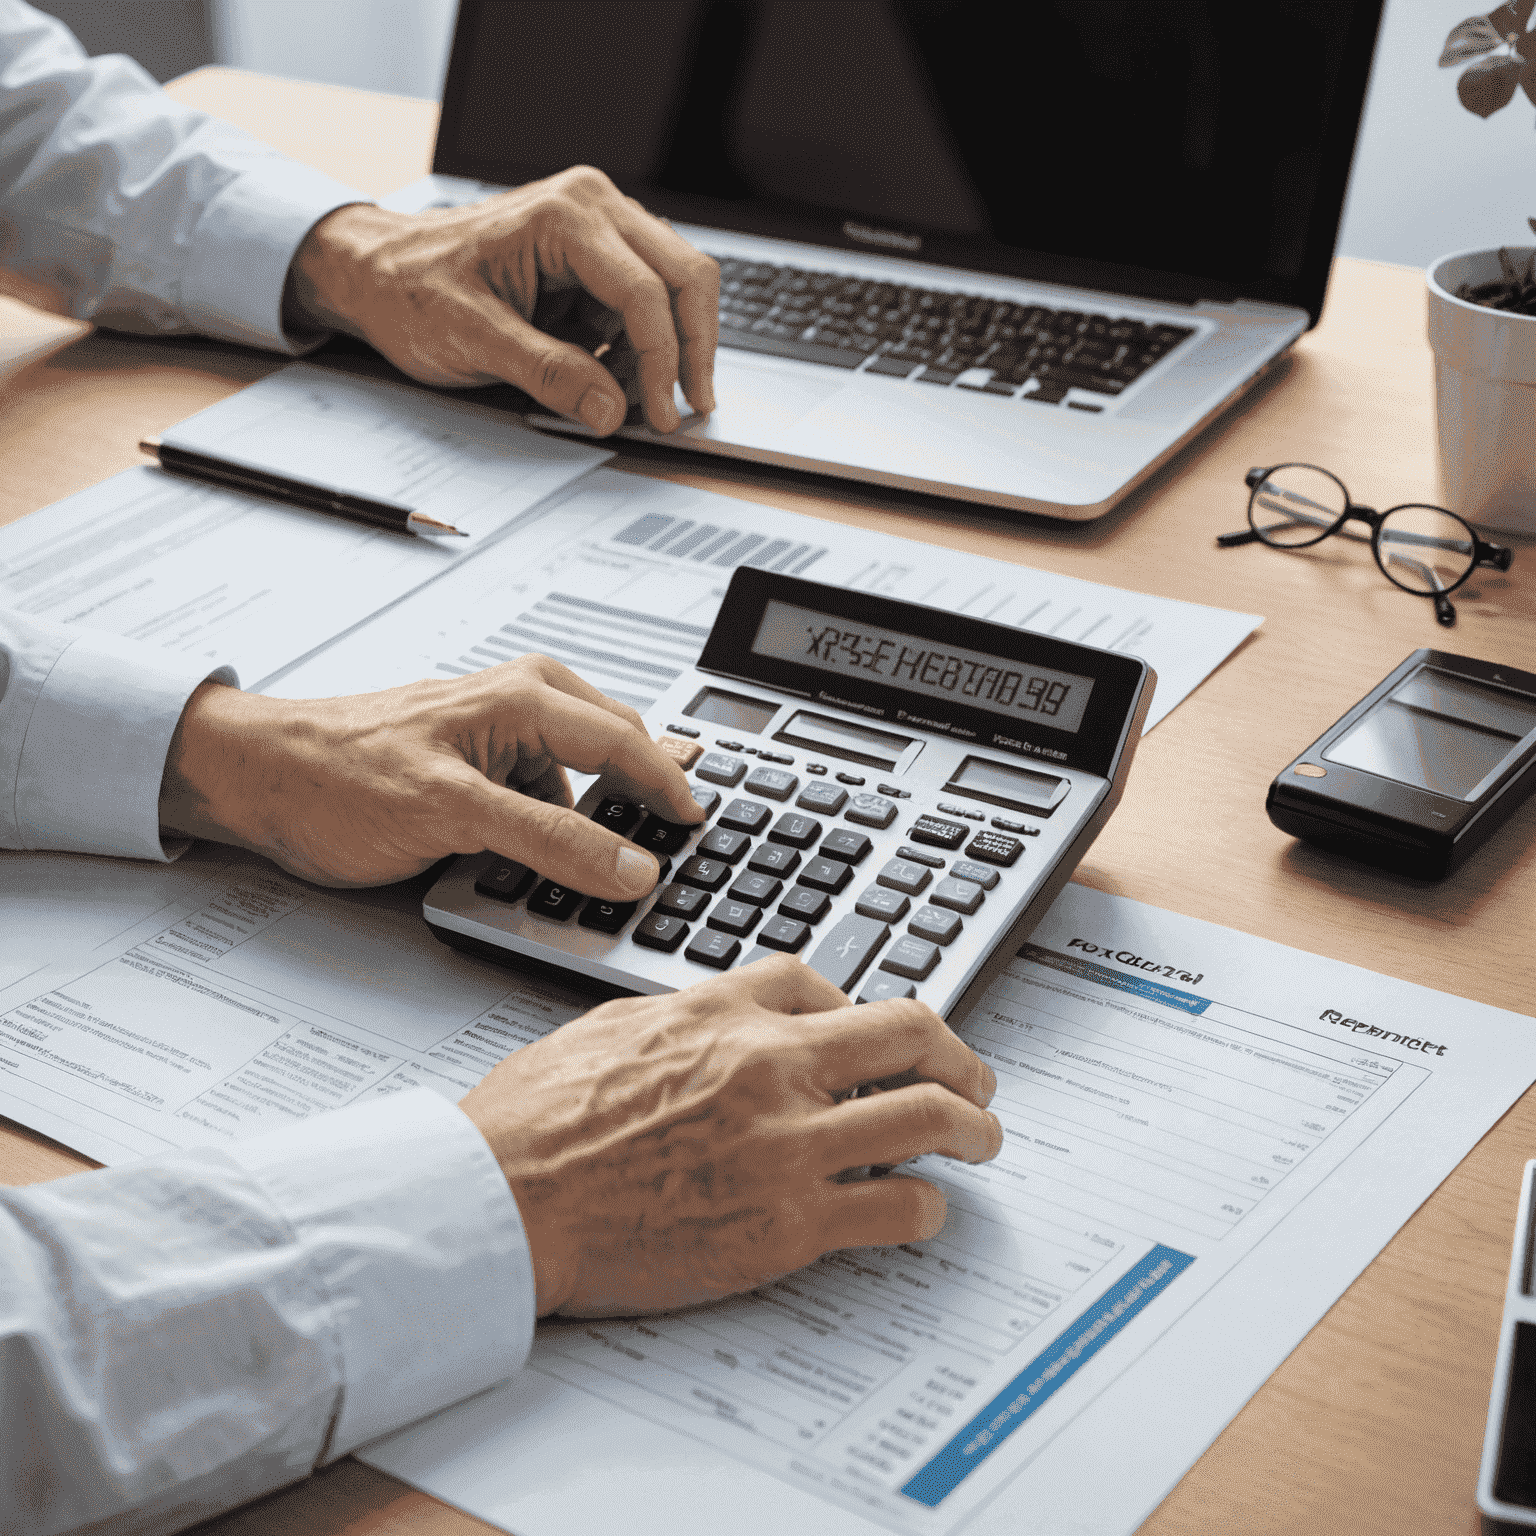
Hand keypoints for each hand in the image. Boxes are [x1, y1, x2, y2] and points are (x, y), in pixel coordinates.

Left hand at [157, 655, 702, 891]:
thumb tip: (633, 866)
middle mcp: (523, 703)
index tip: (703, 835)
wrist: (256, 780)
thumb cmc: (336, 777)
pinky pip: (545, 798)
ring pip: (583, 781)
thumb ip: (552, 842)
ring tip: (592, 874)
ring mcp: (502, 734)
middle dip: (641, 805)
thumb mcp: (454, 814)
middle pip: (619, 754)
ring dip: (592, 825)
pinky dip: (555, 831)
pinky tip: (541, 866)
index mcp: (528, 696)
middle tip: (663, 857)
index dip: (673, 792)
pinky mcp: (482, 767)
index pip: (631, 744)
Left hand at [286, 166, 718, 434]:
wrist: (378, 271)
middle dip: (693, 349)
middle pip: (686, 275)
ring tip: (647, 402)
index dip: (664, 360)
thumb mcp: (471, 339)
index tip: (662, 415)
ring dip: (673, 348)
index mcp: (564, 216)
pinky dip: (648, 346)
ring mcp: (601, 227)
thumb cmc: (410, 290)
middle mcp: (593, 207)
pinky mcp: (599, 257)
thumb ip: (546, 373)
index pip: (646, 291)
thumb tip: (610, 409)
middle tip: (688, 408)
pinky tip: (623, 380)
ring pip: (678, 286)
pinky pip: (649, 301)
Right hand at [458, 958, 1002, 1316]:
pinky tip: (924, 1210)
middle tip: (973, 1077)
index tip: (880, 1036)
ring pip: (928, 1118)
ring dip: (972, 1127)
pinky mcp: (788, 1223)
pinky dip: (926, 1207)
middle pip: (908, 1033)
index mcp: (723, 1012)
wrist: (503, 1199)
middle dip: (957, 1055)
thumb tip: (716, 1026)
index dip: (866, 1011)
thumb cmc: (535, 1119)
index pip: (827, 986)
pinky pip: (897, 1207)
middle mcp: (770, 1066)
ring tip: (983, 1139)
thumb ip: (683, 1019)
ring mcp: (787, 1144)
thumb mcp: (609, 1028)